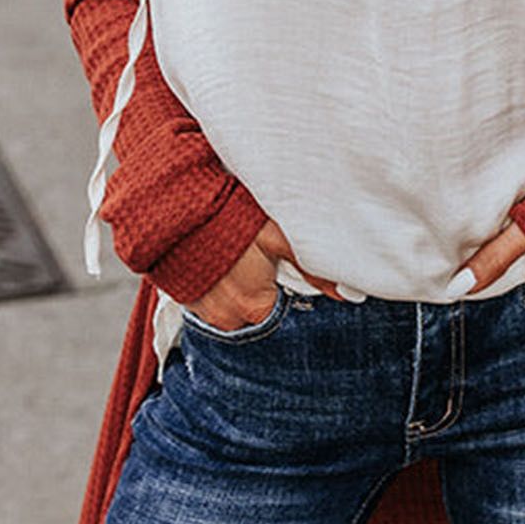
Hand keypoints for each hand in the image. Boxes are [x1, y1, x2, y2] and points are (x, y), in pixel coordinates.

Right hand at [186, 217, 348, 330]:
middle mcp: (227, 318)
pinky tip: (212, 254)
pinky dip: (211, 280)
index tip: (274, 261)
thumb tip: (348, 294)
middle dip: (257, 284)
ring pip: (229, 303)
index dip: (281, 281)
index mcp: (255, 307)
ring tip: (231, 250)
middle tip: (252, 252)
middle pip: (255, 308)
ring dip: (233, 283)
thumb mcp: (277, 236)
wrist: (176, 205)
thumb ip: (313, 268)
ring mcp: (201, 311)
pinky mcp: (181, 296)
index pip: (280, 307)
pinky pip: (205, 295)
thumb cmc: (231, 216)